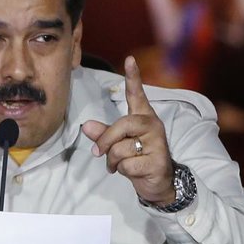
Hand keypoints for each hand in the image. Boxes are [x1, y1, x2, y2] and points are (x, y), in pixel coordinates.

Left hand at [81, 56, 176, 204]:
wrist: (158, 184)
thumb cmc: (137, 159)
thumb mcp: (117, 145)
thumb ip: (103, 134)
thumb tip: (86, 126)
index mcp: (143, 117)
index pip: (137, 95)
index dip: (133, 77)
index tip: (130, 60)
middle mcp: (152, 126)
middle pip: (122, 124)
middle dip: (106, 141)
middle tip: (99, 153)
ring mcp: (157, 143)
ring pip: (121, 148)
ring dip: (113, 161)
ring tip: (119, 165)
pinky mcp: (157, 161)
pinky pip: (128, 164)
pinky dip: (123, 172)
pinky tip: (133, 172)